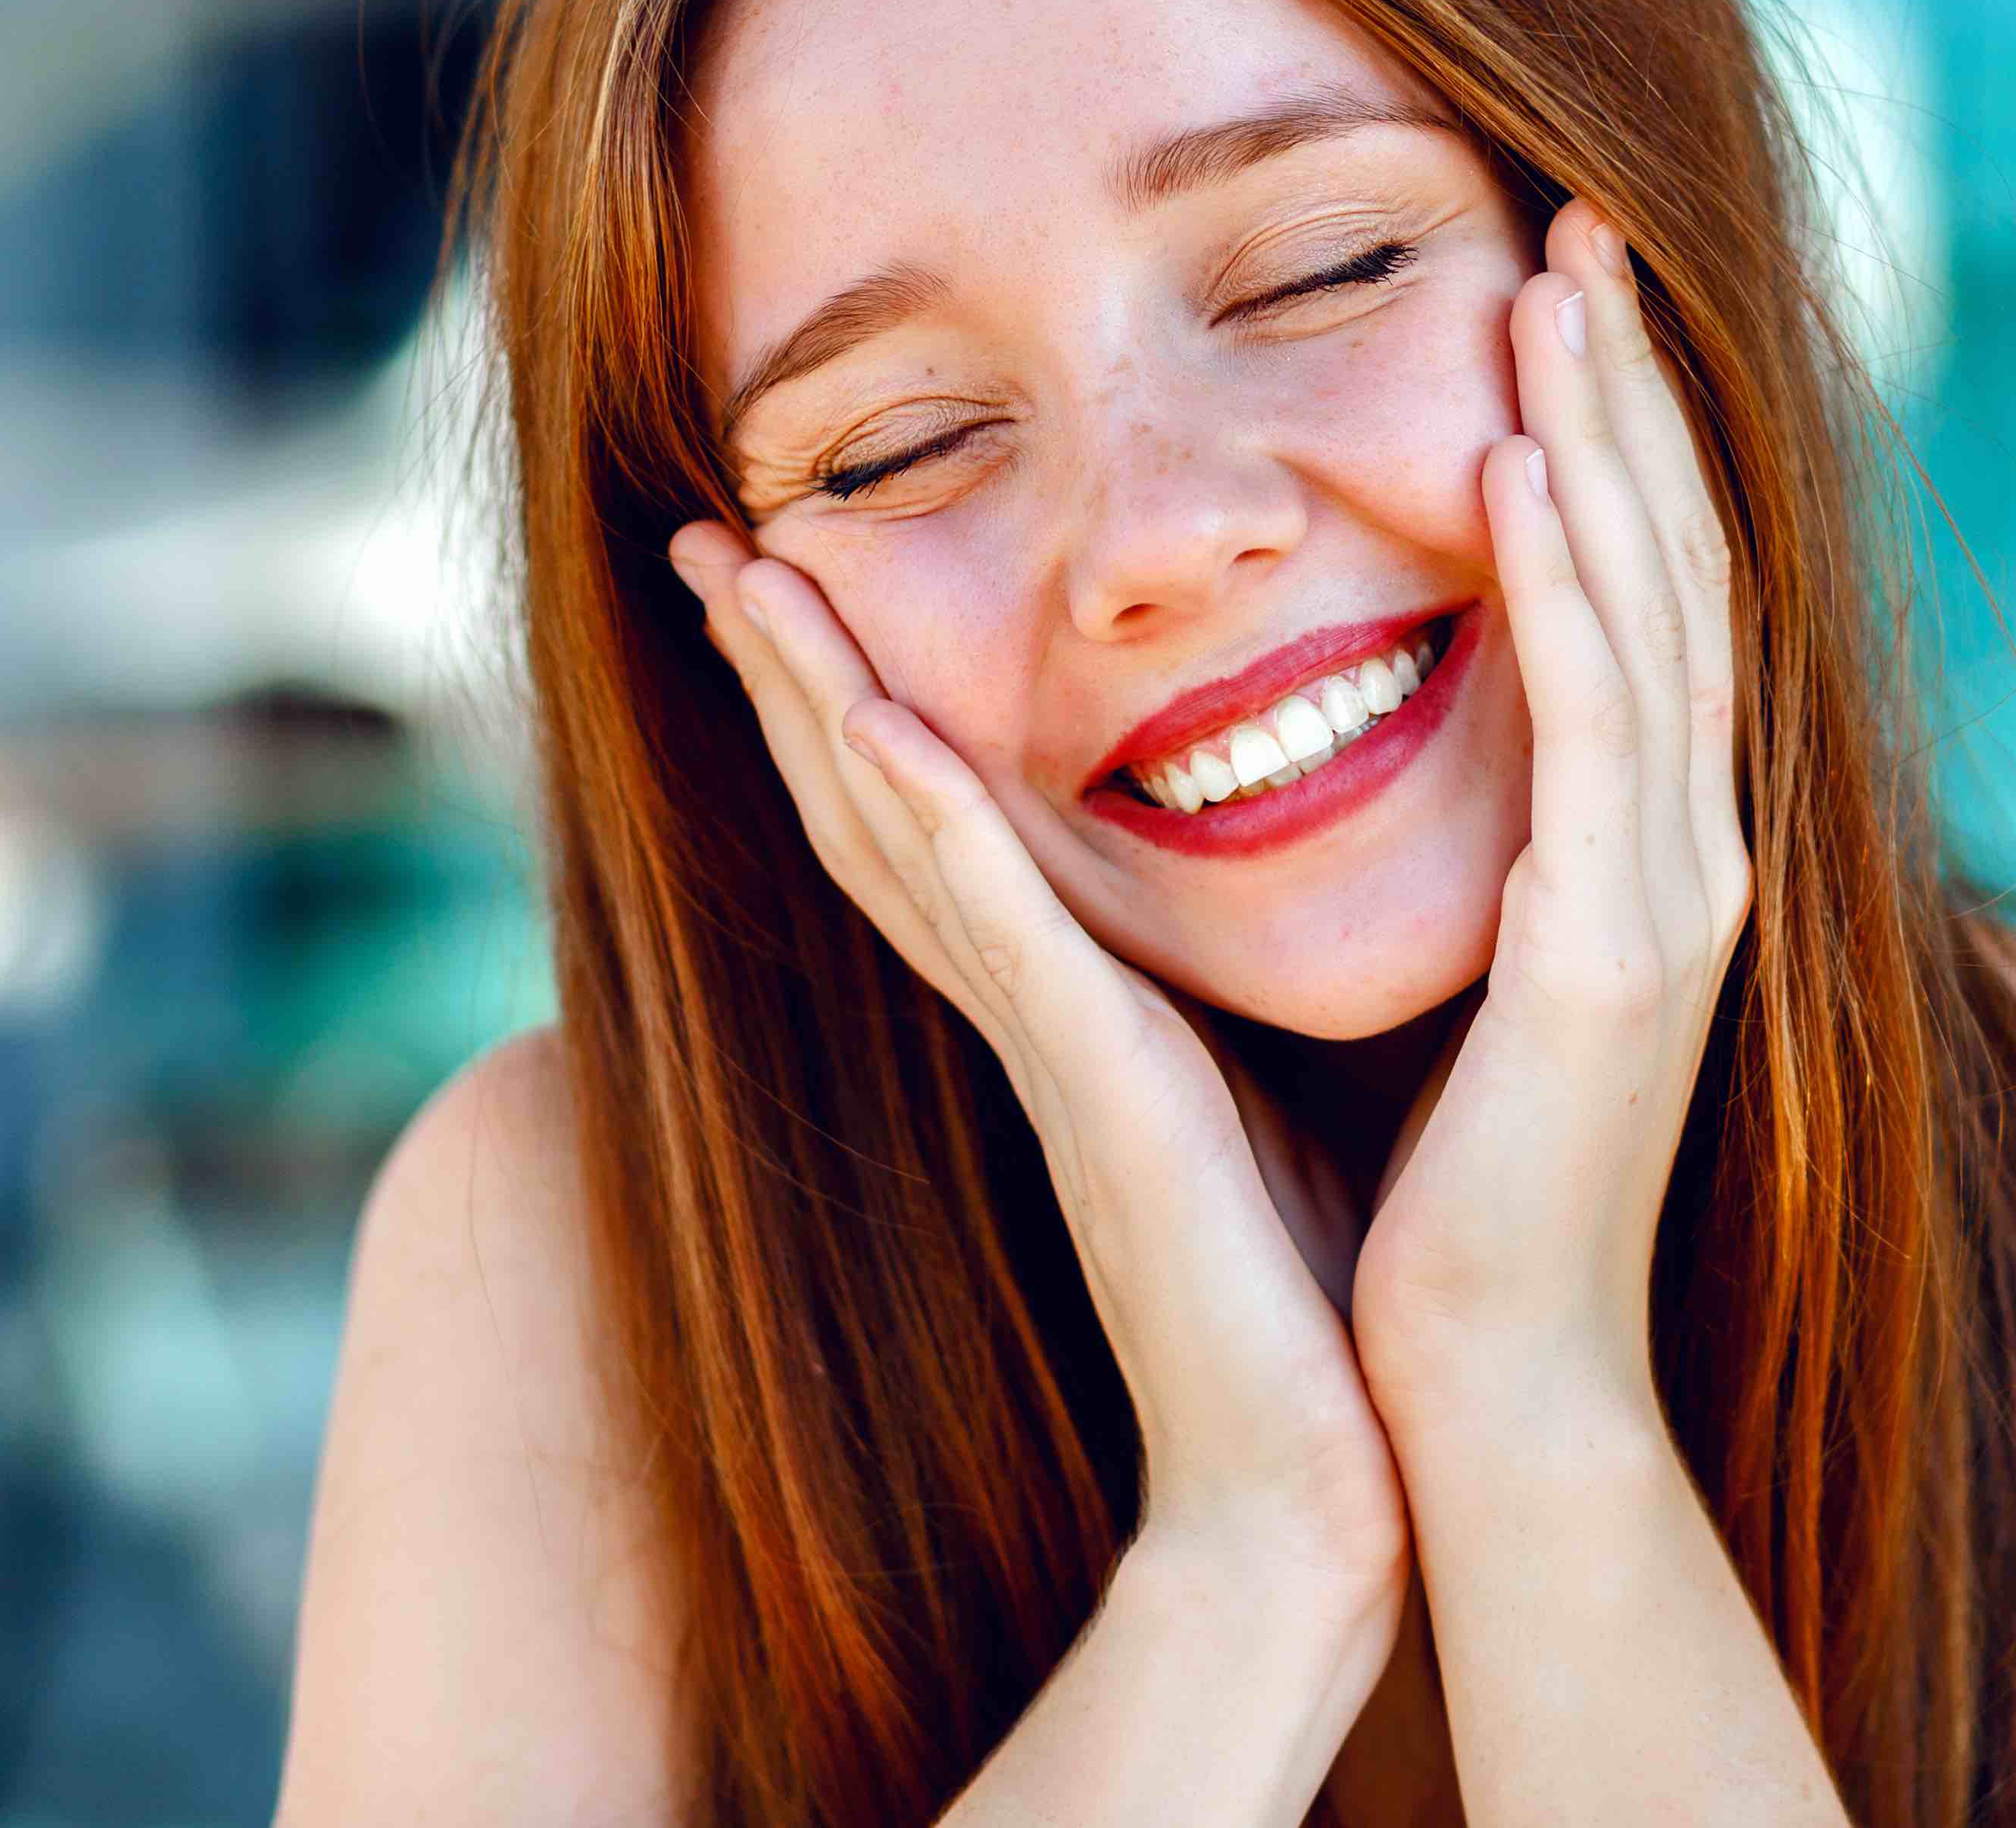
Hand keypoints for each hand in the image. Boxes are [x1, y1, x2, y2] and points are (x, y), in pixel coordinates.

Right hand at [666, 526, 1406, 1601]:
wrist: (1307, 1484)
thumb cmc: (1293, 1303)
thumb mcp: (1250, 1101)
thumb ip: (1207, 1007)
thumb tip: (1244, 907)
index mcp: (1068, 1012)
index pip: (933, 825)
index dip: (851, 701)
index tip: (798, 576)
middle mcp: (1031, 1017)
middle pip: (874, 806)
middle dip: (787, 670)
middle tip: (708, 532)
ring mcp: (1052, 1054)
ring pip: (903, 842)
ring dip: (819, 704)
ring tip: (744, 575)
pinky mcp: (1105, 1100)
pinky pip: (1003, 939)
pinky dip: (935, 830)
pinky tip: (880, 730)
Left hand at [1349, 201, 1752, 1431]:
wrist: (1475, 1389)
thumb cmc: (1446, 1197)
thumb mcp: (1472, 981)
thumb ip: (1483, 855)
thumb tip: (1433, 752)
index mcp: (1645, 858)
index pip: (1648, 603)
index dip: (1618, 441)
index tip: (1558, 298)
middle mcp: (1688, 856)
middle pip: (1674, 568)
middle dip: (1628, 390)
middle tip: (1578, 222)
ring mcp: (1670, 902)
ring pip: (1653, 614)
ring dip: (1606, 436)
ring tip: (1556, 276)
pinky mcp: (1611, 958)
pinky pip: (1596, 731)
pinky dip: (1573, 589)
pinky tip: (1521, 466)